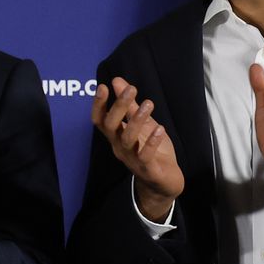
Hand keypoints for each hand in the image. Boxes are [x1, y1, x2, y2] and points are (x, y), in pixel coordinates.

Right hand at [91, 77, 184, 222]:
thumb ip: (130, 105)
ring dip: (136, 120)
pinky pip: (145, 156)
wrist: (164, 183)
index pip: (100, 120)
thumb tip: (118, 81)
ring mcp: (132, 159)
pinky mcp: (147, 169)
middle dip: (119, 106)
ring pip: (127, 139)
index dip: (99, 104)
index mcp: (116, 136)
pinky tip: (159, 128)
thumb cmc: (152, 151)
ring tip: (149, 104)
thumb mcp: (143, 124)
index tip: (104, 87)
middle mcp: (119, 147)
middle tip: (131, 89)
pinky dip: (151, 142)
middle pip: (111, 126)